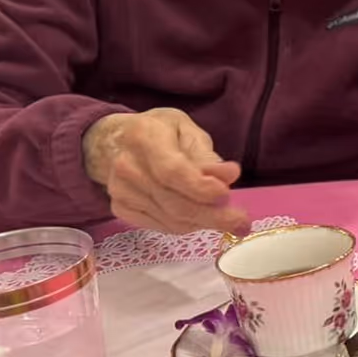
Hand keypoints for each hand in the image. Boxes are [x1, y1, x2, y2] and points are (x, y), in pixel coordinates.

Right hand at [83, 108, 248, 235]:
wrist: (115, 141)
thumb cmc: (159, 132)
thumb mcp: (186, 130)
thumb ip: (206, 154)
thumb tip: (229, 175)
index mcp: (145, 138)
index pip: (172, 171)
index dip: (200, 188)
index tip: (226, 194)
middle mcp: (127, 166)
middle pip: (173, 202)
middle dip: (212, 216)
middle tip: (242, 223)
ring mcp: (121, 190)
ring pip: (170, 219)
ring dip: (204, 222)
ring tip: (228, 218)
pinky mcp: (121, 208)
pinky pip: (161, 225)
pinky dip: (187, 226)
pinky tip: (201, 218)